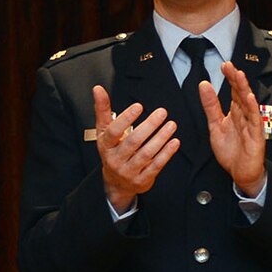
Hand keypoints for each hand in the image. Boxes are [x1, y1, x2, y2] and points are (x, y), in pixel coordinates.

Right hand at [92, 84, 179, 209]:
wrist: (116, 183)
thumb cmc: (112, 150)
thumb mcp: (104, 131)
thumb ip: (103, 110)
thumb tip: (97, 89)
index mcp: (105, 145)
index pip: (114, 131)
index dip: (126, 119)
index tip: (138, 106)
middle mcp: (115, 159)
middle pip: (132, 142)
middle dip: (149, 126)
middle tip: (162, 112)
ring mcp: (128, 171)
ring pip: (146, 154)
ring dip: (160, 138)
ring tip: (171, 125)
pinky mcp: (141, 180)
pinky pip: (155, 166)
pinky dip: (166, 154)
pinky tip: (174, 142)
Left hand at [200, 63, 267, 194]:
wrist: (240, 172)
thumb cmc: (231, 150)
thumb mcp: (215, 126)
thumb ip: (210, 107)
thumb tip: (204, 85)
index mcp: (235, 112)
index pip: (233, 91)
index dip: (229, 78)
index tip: (223, 65)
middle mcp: (245, 115)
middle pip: (241, 93)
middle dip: (235, 79)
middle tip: (229, 65)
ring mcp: (251, 124)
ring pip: (248, 104)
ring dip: (244, 89)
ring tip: (239, 75)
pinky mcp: (256, 135)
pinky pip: (254, 120)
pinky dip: (252, 109)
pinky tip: (249, 98)